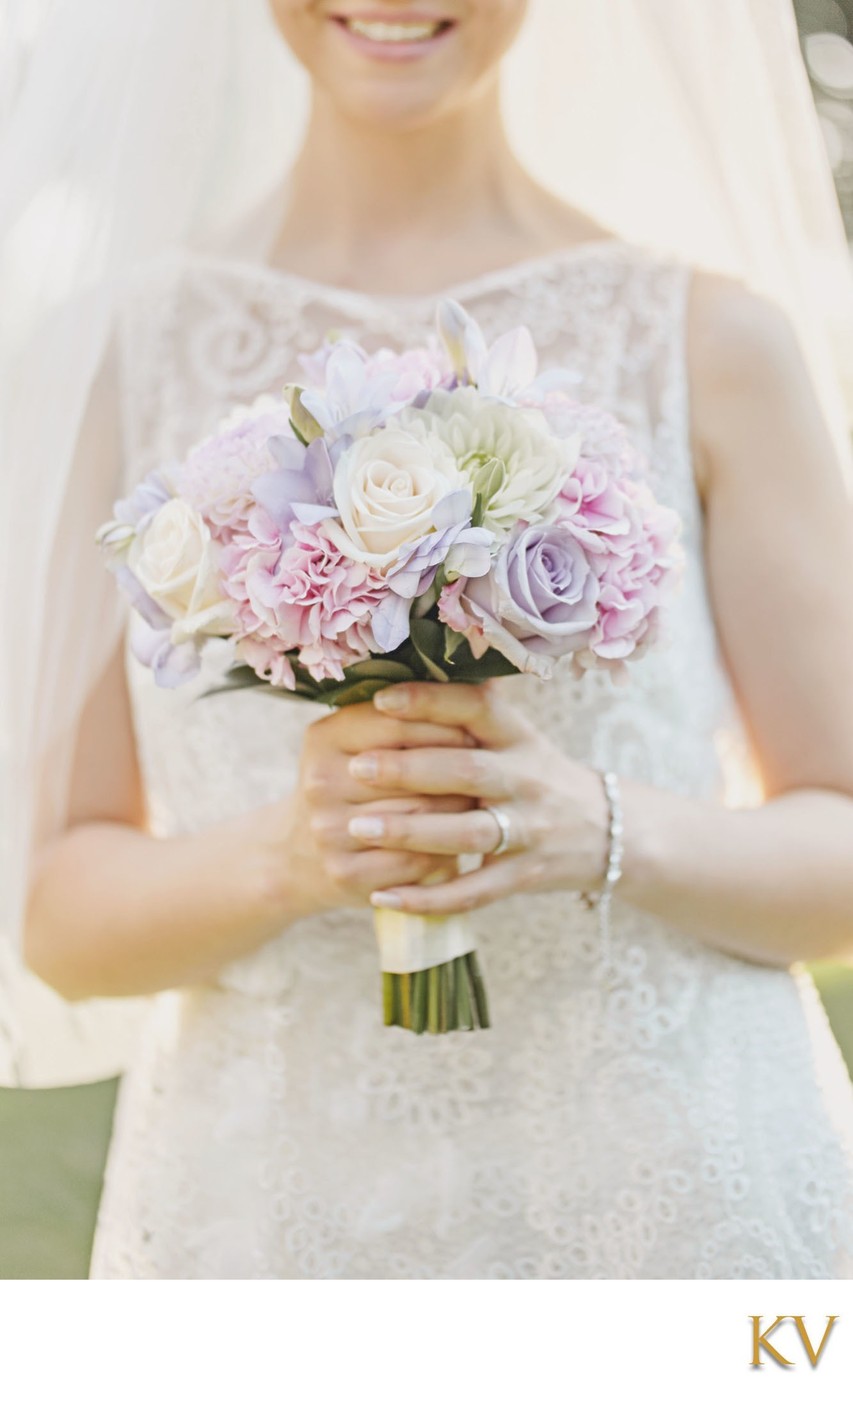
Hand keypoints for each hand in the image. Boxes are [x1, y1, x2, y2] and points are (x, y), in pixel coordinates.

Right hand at [274, 698, 478, 920]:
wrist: (300, 855)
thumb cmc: (353, 783)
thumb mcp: (358, 741)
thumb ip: (404, 714)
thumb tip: (481, 679)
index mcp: (325, 737)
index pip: (399, 722)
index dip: (446, 724)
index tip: (479, 729)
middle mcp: (321, 781)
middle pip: (413, 770)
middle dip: (459, 770)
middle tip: (492, 768)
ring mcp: (329, 830)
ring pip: (419, 815)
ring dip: (460, 810)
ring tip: (486, 801)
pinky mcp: (346, 873)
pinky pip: (415, 861)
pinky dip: (446, 852)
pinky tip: (463, 842)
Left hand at [343, 680, 609, 914]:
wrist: (608, 830)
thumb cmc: (537, 775)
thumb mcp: (515, 735)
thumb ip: (469, 710)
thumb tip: (411, 663)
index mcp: (518, 736)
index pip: (477, 708)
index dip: (431, 702)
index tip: (382, 700)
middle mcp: (526, 779)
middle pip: (468, 771)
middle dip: (410, 769)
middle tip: (357, 768)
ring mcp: (528, 830)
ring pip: (467, 833)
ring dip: (411, 831)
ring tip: (359, 827)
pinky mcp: (524, 876)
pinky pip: (473, 892)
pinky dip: (429, 898)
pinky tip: (383, 896)